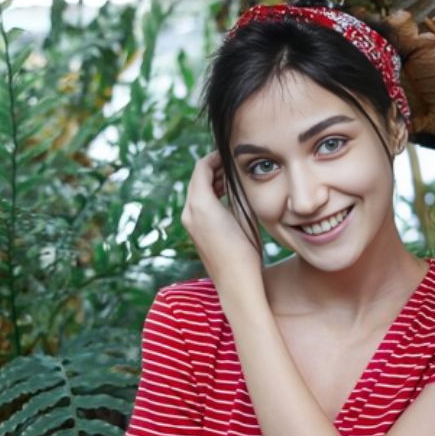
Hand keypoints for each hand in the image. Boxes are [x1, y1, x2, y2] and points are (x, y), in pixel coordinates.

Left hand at [180, 151, 262, 284]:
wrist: (236, 282)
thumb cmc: (245, 249)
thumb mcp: (245, 213)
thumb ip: (236, 189)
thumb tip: (235, 171)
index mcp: (200, 204)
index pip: (202, 167)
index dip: (216, 157)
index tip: (231, 153)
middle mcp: (189, 212)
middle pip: (197, 179)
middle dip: (214, 169)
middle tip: (234, 164)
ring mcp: (189, 224)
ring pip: (197, 193)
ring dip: (212, 183)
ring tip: (233, 179)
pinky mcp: (194, 233)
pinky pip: (198, 206)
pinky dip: (210, 196)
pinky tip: (227, 197)